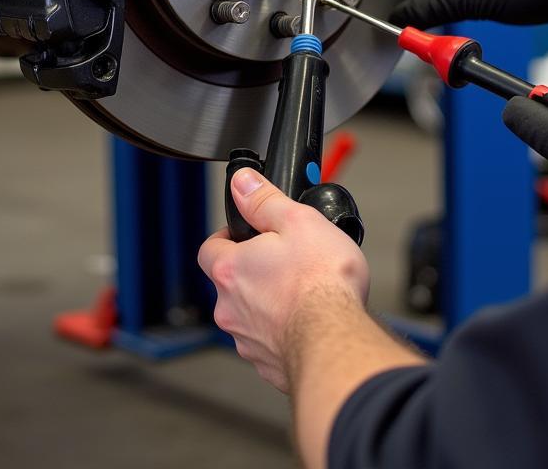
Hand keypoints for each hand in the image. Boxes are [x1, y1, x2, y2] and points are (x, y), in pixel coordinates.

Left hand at [198, 168, 369, 392]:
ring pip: (249, 315)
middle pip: (231, 282)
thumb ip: (264, 200)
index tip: (244, 234)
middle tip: (283, 262)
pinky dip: (284, 331)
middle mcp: (230, 309)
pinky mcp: (269, 365)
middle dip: (253, 271)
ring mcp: (248, 340)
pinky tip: (308, 321)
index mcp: (231, 270)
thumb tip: (242, 183)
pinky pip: (270, 342)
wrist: (337, 342)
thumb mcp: (297, 221)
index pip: (209, 248)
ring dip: (268, 303)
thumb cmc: (321, 285)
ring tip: (301, 292)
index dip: (226, 237)